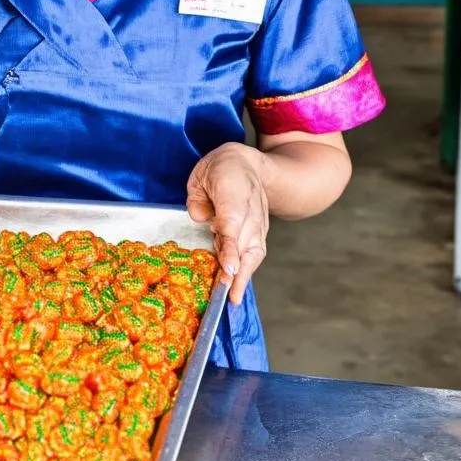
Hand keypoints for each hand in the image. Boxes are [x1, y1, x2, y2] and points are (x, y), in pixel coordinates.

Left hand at [186, 143, 269, 304]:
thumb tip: (201, 218)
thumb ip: (199, 199)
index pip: (232, 225)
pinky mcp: (262, 230)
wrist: (248, 164)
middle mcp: (251, 209)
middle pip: (245, 243)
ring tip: (234, 297)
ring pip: (255, 250)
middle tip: (226, 293)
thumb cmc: (220, 170)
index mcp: (233, 192)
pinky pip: (256, 252)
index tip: (229, 268)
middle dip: (237, 270)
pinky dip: (248, 269)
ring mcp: (259, 220)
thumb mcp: (201, 177)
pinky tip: (238, 285)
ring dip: (245, 274)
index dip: (230, 248)